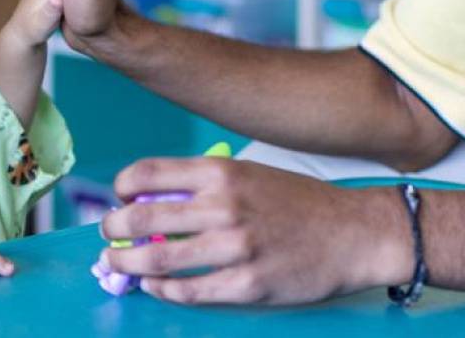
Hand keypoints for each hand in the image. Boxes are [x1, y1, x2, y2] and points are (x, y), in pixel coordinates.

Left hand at [97, 158, 412, 304]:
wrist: (354, 233)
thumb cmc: (301, 204)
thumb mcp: (253, 176)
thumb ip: (207, 186)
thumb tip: (154, 202)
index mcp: (223, 173)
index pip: (149, 173)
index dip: (123, 187)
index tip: (120, 197)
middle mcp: (224, 206)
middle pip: (143, 218)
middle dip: (114, 229)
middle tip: (110, 237)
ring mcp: (235, 248)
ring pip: (157, 260)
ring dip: (128, 265)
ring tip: (119, 266)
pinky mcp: (246, 284)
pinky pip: (188, 291)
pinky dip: (164, 290)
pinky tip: (158, 287)